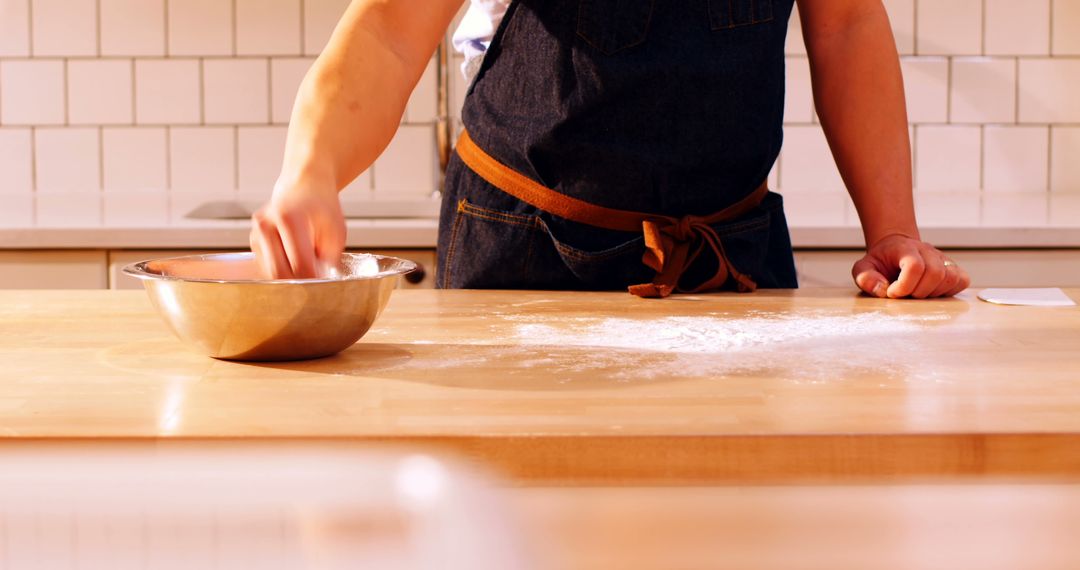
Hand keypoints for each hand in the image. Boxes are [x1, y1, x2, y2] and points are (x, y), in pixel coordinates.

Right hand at [249, 180, 345, 278]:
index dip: (313, 278)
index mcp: (289, 219)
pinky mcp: (253, 241)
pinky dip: (282, 267)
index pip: (299, 264)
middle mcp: (266, 225)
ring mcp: (256, 233)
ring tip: (306, 260)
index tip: (322, 282)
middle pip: (280, 272)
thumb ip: (329, 258)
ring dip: (290, 274)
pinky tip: (294, 255)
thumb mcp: (336, 230)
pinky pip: (267, 266)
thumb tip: (317, 281)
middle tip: (314, 277)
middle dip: (299, 280)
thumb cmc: (322, 206)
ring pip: (271, 272)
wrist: (304, 185)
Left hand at [851, 234, 969, 298]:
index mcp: (905, 249)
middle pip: (935, 274)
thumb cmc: (881, 261)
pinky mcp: (952, 267)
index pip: (915, 266)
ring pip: (950, 278)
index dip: (904, 286)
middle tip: (905, 294)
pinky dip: (950, 291)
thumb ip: (865, 277)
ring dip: (932, 293)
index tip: (892, 293)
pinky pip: (962, 280)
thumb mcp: (863, 267)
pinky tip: (933, 292)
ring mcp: (942, 259)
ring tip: (917, 293)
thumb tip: (882, 290)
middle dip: (918, 292)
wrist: (895, 248)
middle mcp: (928, 251)